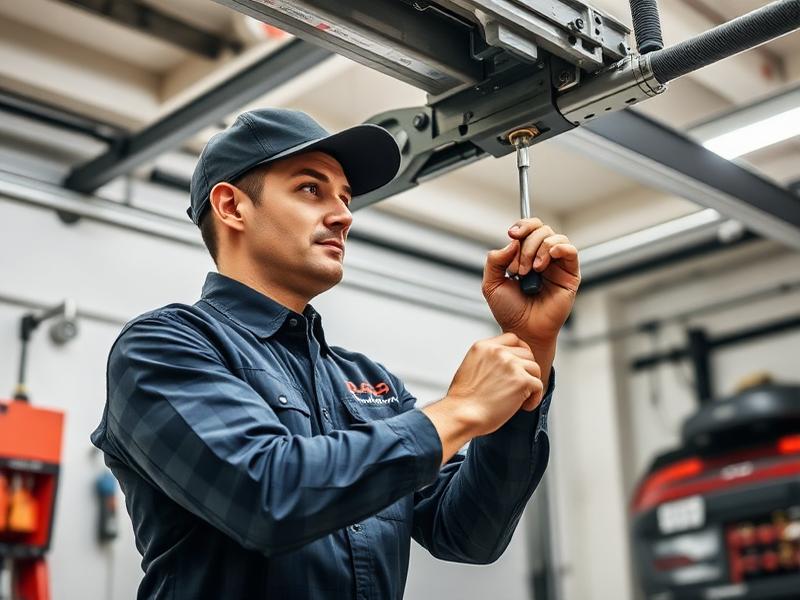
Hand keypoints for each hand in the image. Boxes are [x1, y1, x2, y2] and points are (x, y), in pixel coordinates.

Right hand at [445, 333, 543, 434]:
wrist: (462, 415)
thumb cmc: (464, 399)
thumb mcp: (471, 367)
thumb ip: (488, 359)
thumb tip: (505, 363)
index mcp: (484, 346)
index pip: (513, 339)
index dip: (520, 352)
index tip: (519, 366)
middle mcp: (498, 352)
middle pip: (527, 353)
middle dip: (526, 370)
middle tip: (518, 386)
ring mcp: (511, 365)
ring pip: (535, 368)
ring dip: (531, 384)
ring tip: (520, 398)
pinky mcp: (521, 380)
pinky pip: (539, 385)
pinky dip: (534, 398)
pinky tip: (523, 406)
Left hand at [482, 219, 579, 343]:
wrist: (523, 330)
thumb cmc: (509, 310)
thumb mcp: (491, 284)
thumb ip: (495, 261)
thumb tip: (512, 242)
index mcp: (525, 256)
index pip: (528, 228)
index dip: (522, 226)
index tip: (512, 234)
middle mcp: (542, 257)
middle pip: (541, 229)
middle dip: (527, 244)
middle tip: (519, 268)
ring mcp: (557, 265)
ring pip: (555, 237)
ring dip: (539, 249)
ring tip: (531, 271)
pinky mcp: (570, 275)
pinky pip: (571, 251)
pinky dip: (559, 248)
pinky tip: (546, 261)